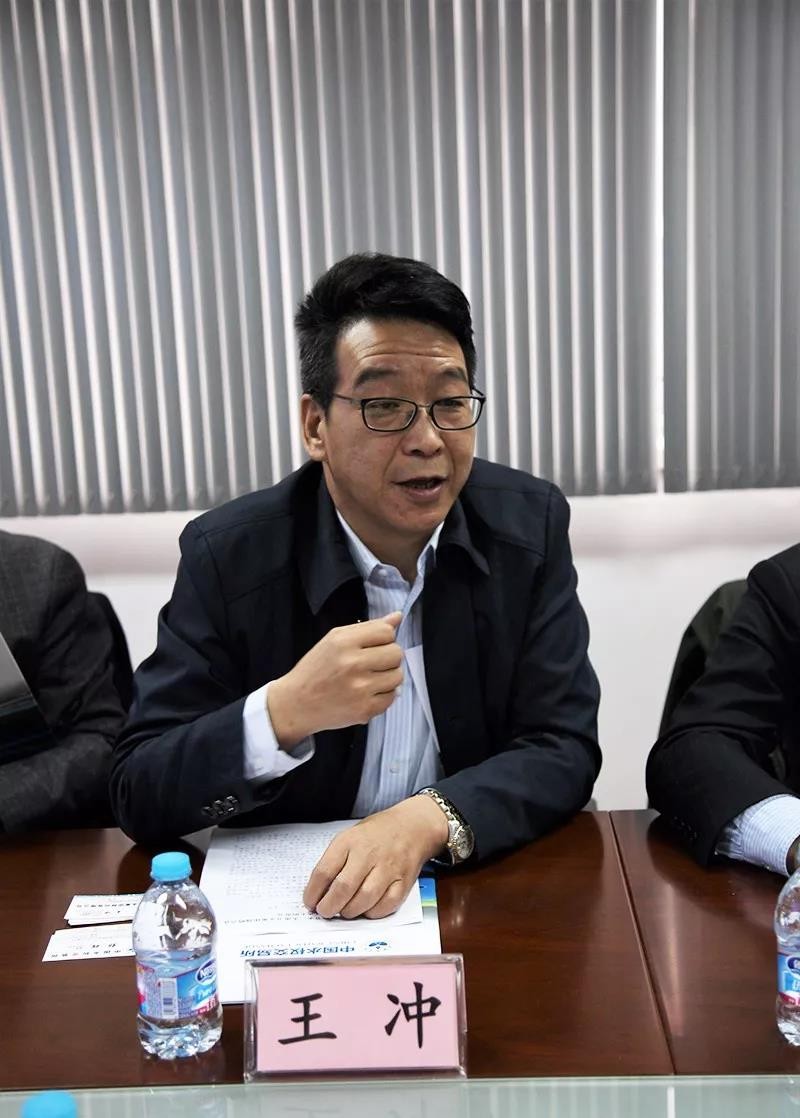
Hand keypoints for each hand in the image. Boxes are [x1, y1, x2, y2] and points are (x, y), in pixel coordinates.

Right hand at [267, 612, 402, 747]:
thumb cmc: (315, 670)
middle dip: (388, 657)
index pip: (387, 632)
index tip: (374, 645)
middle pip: (396, 653)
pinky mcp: (365, 709)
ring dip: (387, 677)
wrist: (297, 704)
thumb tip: (397, 617)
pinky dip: (383, 695)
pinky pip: (391, 697)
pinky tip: (367, 693)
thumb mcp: (334, 640)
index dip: (384, 638)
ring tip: (369, 678)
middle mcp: (353, 664)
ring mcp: (360, 688)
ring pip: (397, 676)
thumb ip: (368, 627)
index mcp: (344, 642)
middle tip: (372, 663)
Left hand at [303, 796, 448, 918]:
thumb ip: (335, 861)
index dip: (313, 892)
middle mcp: (368, 854)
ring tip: (344, 911)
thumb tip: (319, 892)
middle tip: (325, 911)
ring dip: (349, 912)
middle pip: (343, 887)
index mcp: (349, 841)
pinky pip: (385, 906)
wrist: (412, 826)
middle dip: (329, 906)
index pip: (324, 871)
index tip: (310, 902)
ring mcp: (388, 868)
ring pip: (364, 899)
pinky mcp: (403, 881)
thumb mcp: (350, 837)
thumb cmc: (376, 834)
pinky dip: (372, 913)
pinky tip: (365, 909)